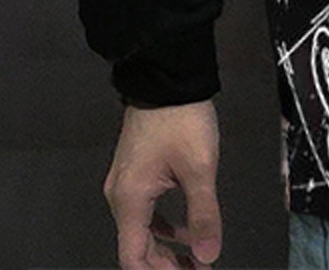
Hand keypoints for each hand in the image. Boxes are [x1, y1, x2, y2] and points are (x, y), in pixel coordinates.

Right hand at [105, 100, 220, 269]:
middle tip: (197, 268)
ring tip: (195, 256)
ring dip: (167, 245)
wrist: (167, 77)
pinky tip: (184, 227)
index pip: (134, 257)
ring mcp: (126, 181)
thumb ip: (203, 215)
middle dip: (166, 264)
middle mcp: (120, 194)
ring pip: (142, 228)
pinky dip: (163, 223)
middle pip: (137, 245)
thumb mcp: (200, 168)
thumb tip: (207, 254)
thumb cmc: (181, 118)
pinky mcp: (135, 169)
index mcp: (130, 199)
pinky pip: (145, 208)